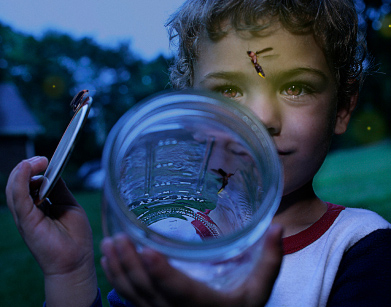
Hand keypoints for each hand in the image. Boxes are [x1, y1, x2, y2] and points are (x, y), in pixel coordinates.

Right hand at [6, 157, 97, 306]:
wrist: (77, 261)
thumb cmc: (74, 236)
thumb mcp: (68, 205)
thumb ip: (58, 189)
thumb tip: (53, 171)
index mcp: (38, 206)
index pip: (28, 182)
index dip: (35, 169)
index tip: (46, 160)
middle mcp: (28, 210)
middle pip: (19, 183)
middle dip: (29, 166)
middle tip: (42, 159)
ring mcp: (25, 217)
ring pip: (14, 188)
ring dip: (24, 170)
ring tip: (37, 161)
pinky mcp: (26, 222)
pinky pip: (19, 198)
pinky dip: (20, 181)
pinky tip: (27, 169)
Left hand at [100, 224, 282, 306]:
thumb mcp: (259, 291)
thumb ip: (270, 260)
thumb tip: (278, 227)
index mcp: (204, 305)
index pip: (179, 290)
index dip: (162, 273)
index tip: (148, 250)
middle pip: (147, 290)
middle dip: (130, 264)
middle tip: (119, 237)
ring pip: (132, 295)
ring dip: (119, 269)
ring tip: (109, 243)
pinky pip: (128, 300)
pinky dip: (117, 280)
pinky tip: (110, 261)